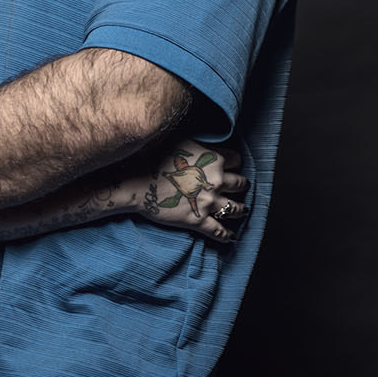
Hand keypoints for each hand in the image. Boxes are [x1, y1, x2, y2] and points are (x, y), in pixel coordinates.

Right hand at [130, 139, 248, 242]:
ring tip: (241, 210)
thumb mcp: (180, 140)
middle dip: (241, 186)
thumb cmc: (153, 157)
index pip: (236, 159)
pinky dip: (226, 235)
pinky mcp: (197, 221)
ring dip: (240, 209)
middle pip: (240, 184)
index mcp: (213, 160)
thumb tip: (205, 143)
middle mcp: (215, 181)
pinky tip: (230, 236)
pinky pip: (218, 231)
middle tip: (240, 187)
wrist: (136, 182)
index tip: (232, 166)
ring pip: (235, 208)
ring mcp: (208, 202)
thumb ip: (198, 143)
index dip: (234, 162)